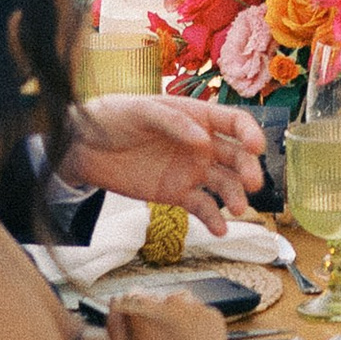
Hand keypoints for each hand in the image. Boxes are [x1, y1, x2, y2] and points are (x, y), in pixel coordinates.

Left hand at [67, 93, 264, 224]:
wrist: (84, 148)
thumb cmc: (114, 117)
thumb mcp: (140, 110)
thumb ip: (173, 121)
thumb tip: (203, 140)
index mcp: (197, 117)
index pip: (235, 122)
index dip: (251, 133)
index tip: (257, 148)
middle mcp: (201, 145)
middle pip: (237, 157)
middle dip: (249, 169)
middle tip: (251, 184)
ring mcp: (191, 171)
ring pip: (225, 184)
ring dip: (236, 196)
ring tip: (239, 210)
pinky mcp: (177, 194)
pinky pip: (203, 207)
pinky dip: (215, 219)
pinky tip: (220, 229)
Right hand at [102, 292, 229, 339]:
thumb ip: (115, 322)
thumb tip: (115, 298)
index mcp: (141, 308)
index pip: (132, 296)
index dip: (134, 315)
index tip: (140, 331)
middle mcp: (167, 300)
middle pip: (157, 298)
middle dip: (156, 314)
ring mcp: (193, 306)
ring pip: (180, 302)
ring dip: (176, 315)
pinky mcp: (213, 315)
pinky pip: (200, 312)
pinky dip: (196, 324)